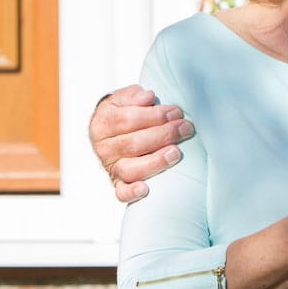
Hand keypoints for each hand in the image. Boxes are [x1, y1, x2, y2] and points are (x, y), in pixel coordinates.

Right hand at [88, 85, 193, 201]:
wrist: (106, 132)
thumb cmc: (121, 113)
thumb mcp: (122, 99)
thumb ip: (133, 95)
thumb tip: (148, 97)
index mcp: (102, 123)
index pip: (128, 119)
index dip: (154, 116)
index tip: (176, 112)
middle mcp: (104, 147)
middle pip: (133, 144)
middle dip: (163, 135)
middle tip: (185, 128)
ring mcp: (110, 167)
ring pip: (131, 169)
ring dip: (155, 162)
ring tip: (176, 153)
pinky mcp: (117, 183)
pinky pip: (121, 193)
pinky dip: (131, 193)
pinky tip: (145, 189)